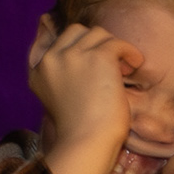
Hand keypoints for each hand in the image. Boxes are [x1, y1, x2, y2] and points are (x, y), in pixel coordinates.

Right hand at [29, 17, 142, 173]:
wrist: (87, 142)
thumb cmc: (80, 131)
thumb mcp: (59, 100)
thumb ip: (63, 78)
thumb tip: (85, 62)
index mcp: (39, 70)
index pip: (53, 39)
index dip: (76, 45)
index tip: (93, 57)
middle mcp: (52, 58)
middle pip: (76, 31)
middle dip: (95, 43)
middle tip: (112, 64)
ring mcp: (72, 55)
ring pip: (98, 33)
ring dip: (113, 48)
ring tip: (124, 68)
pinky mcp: (97, 57)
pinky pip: (117, 43)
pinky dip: (129, 52)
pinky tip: (135, 65)